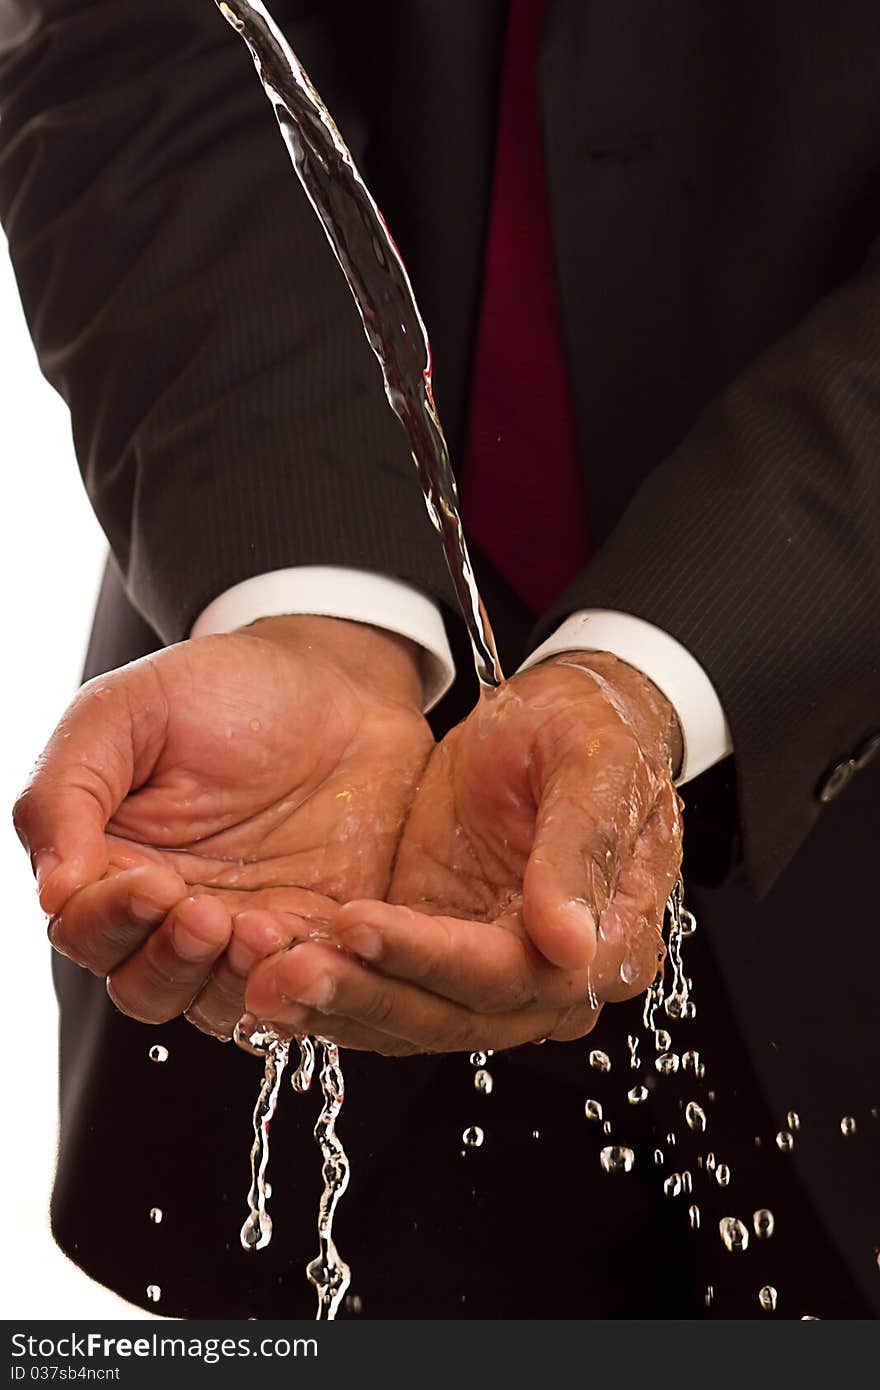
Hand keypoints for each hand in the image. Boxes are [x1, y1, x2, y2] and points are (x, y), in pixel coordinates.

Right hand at [13, 615, 431, 1033]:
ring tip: (267, 929)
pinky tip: (320, 945)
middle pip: (144, 986)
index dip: (113, 919)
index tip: (156, 882)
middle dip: (173, 961)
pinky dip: (304, 983)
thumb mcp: (127, 711)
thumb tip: (53, 888)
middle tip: (211, 915)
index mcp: (110, 863)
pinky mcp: (315, 937)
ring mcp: (243, 930)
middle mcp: (170, 913)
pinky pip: (302, 989)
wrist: (336, 679)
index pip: (84, 928)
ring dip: (237, 982)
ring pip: (218, 1003)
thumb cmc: (220, 688)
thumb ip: (69, 790)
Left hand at [244, 652, 683, 1052]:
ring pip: (408, 1017)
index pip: (510, 973)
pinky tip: (270, 974)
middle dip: (365, 993)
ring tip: (262, 980)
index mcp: (607, 943)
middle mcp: (549, 979)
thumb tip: (570, 945)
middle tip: (288, 969)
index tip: (360, 921)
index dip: (431, 957)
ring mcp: (488, 972)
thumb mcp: (596, 768)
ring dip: (335, 1003)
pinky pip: (383, 988)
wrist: (561, 715)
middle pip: (451, 1014)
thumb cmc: (592, 730)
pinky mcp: (436, 950)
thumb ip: (581, 850)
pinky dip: (330, 988)